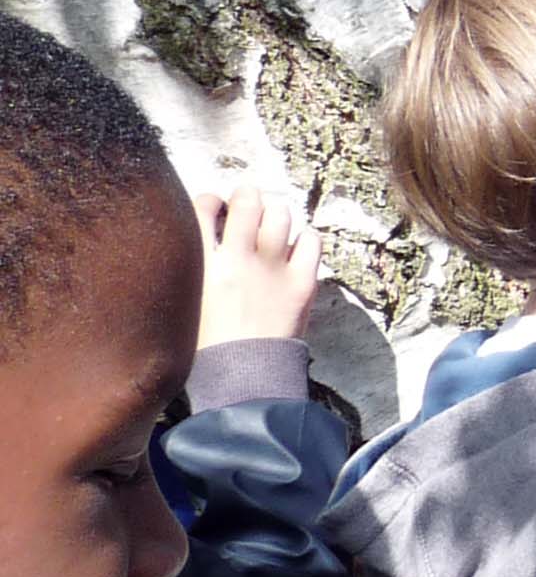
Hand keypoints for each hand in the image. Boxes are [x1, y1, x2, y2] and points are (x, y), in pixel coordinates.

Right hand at [193, 184, 319, 348]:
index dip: (211, 200)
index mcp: (200, 266)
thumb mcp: (184, 304)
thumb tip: (202, 243)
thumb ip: (192, 272)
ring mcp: (273, 269)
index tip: (215, 205)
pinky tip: (297, 246)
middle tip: (249, 201)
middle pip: (248, 201)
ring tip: (272, 221)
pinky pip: (311, 241)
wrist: (241, 381)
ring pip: (281, 215)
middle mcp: (238, 260)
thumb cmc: (204, 348)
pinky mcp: (302, 283)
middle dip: (248, 195)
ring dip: (276, 212)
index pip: (202, 208)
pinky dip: (305, 237)